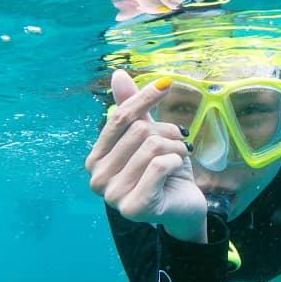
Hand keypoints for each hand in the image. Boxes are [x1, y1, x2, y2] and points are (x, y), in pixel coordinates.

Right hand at [85, 70, 207, 242]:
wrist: (184, 206)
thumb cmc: (165, 171)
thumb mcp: (150, 135)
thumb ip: (132, 109)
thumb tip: (117, 74)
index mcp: (96, 159)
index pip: (119, 118)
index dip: (144, 98)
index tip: (166, 83)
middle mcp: (98, 178)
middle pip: (139, 131)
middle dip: (168, 132)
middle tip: (178, 144)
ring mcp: (113, 196)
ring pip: (152, 147)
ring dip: (175, 148)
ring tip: (179, 157)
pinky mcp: (134, 207)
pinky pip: (159, 165)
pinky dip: (176, 162)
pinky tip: (176, 172)